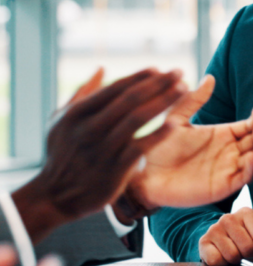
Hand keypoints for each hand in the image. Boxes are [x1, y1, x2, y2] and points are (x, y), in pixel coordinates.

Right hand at [13, 69, 188, 240]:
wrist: (56, 196)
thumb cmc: (63, 153)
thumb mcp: (61, 122)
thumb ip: (83, 93)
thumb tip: (101, 68)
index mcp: (78, 113)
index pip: (115, 88)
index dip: (139, 77)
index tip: (159, 69)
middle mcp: (90, 127)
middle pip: (131, 98)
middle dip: (158, 83)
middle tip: (179, 72)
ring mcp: (103, 148)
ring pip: (138, 118)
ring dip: (164, 101)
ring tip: (184, 89)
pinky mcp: (115, 169)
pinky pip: (141, 146)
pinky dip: (158, 133)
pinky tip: (175, 123)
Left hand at [117, 76, 252, 218]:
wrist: (144, 175)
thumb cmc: (158, 147)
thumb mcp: (176, 119)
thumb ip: (194, 100)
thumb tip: (210, 77)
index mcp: (222, 135)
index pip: (248, 126)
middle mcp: (229, 151)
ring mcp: (228, 169)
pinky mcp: (224, 186)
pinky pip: (243, 178)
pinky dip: (251, 168)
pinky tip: (250, 157)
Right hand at [198, 208, 252, 265]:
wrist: (225, 242)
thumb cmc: (250, 240)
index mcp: (247, 213)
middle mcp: (229, 218)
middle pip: (248, 247)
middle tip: (252, 259)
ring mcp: (214, 229)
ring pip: (233, 255)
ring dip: (239, 263)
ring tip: (239, 258)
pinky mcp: (204, 242)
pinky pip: (217, 260)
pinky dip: (224, 265)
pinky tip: (226, 259)